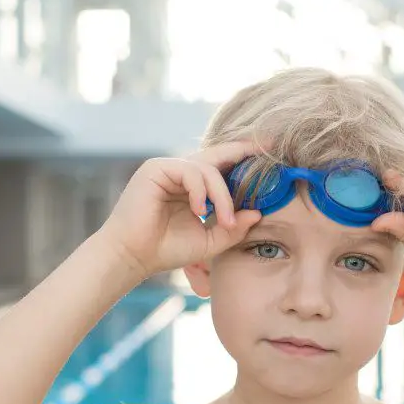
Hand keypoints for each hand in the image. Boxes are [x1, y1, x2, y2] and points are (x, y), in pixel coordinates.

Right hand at [99, 141, 265, 277]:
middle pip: (218, 156)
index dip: (244, 158)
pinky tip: (199, 211)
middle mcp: (181, 173)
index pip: (222, 167)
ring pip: (208, 169)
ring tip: (223, 221)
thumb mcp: (209, 241)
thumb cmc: (166, 249)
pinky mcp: (156, 168)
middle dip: (244, 150)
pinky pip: (190, 171)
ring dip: (222, 196)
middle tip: (269, 146)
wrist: (133, 257)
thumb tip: (257, 212)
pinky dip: (201, 191)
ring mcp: (168, 168)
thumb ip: (233, 228)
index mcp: (192, 187)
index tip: (270, 152)